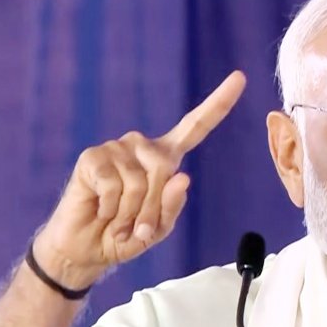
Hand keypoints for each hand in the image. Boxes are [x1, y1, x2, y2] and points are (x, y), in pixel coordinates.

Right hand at [32, 71, 247, 288]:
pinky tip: (101, 209)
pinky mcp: (93, 157)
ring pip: (140, 183)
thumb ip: (172, 206)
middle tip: (137, 227)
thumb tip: (182, 177)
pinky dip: (111, 209)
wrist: (87, 248)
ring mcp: (117, 148)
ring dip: (130, 213)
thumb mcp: (159, 228)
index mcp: (166, 157)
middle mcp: (143, 146)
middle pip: (165, 170)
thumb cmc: (126, 235)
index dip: (219, 103)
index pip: (196, 126)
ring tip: (118, 219)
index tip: (240, 77)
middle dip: (153, 208)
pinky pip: (114, 186)